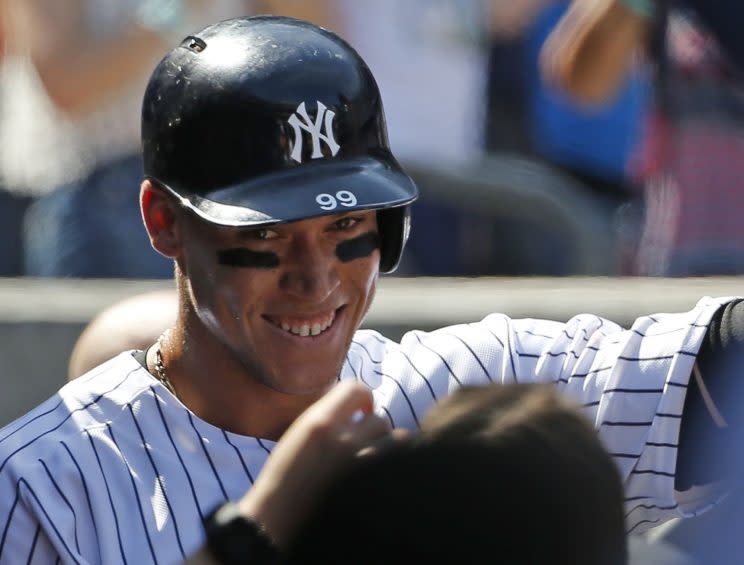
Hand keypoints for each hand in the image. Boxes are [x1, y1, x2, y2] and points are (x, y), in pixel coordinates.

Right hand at [236, 381, 390, 547]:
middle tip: (364, 442)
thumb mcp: (299, 433)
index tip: (362, 409)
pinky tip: (381, 473)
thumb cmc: (284, 476)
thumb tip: (356, 407)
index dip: (363, 396)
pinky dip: (394, 465)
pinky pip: (399, 464)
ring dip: (388, 446)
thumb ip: (328, 416)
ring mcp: (362, 464)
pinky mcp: (373, 487)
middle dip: (373, 429)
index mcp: (321, 422)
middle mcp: (345, 440)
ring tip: (376, 458)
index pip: (356, 388)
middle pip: (379, 419)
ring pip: (397, 440)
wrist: (277, 518)